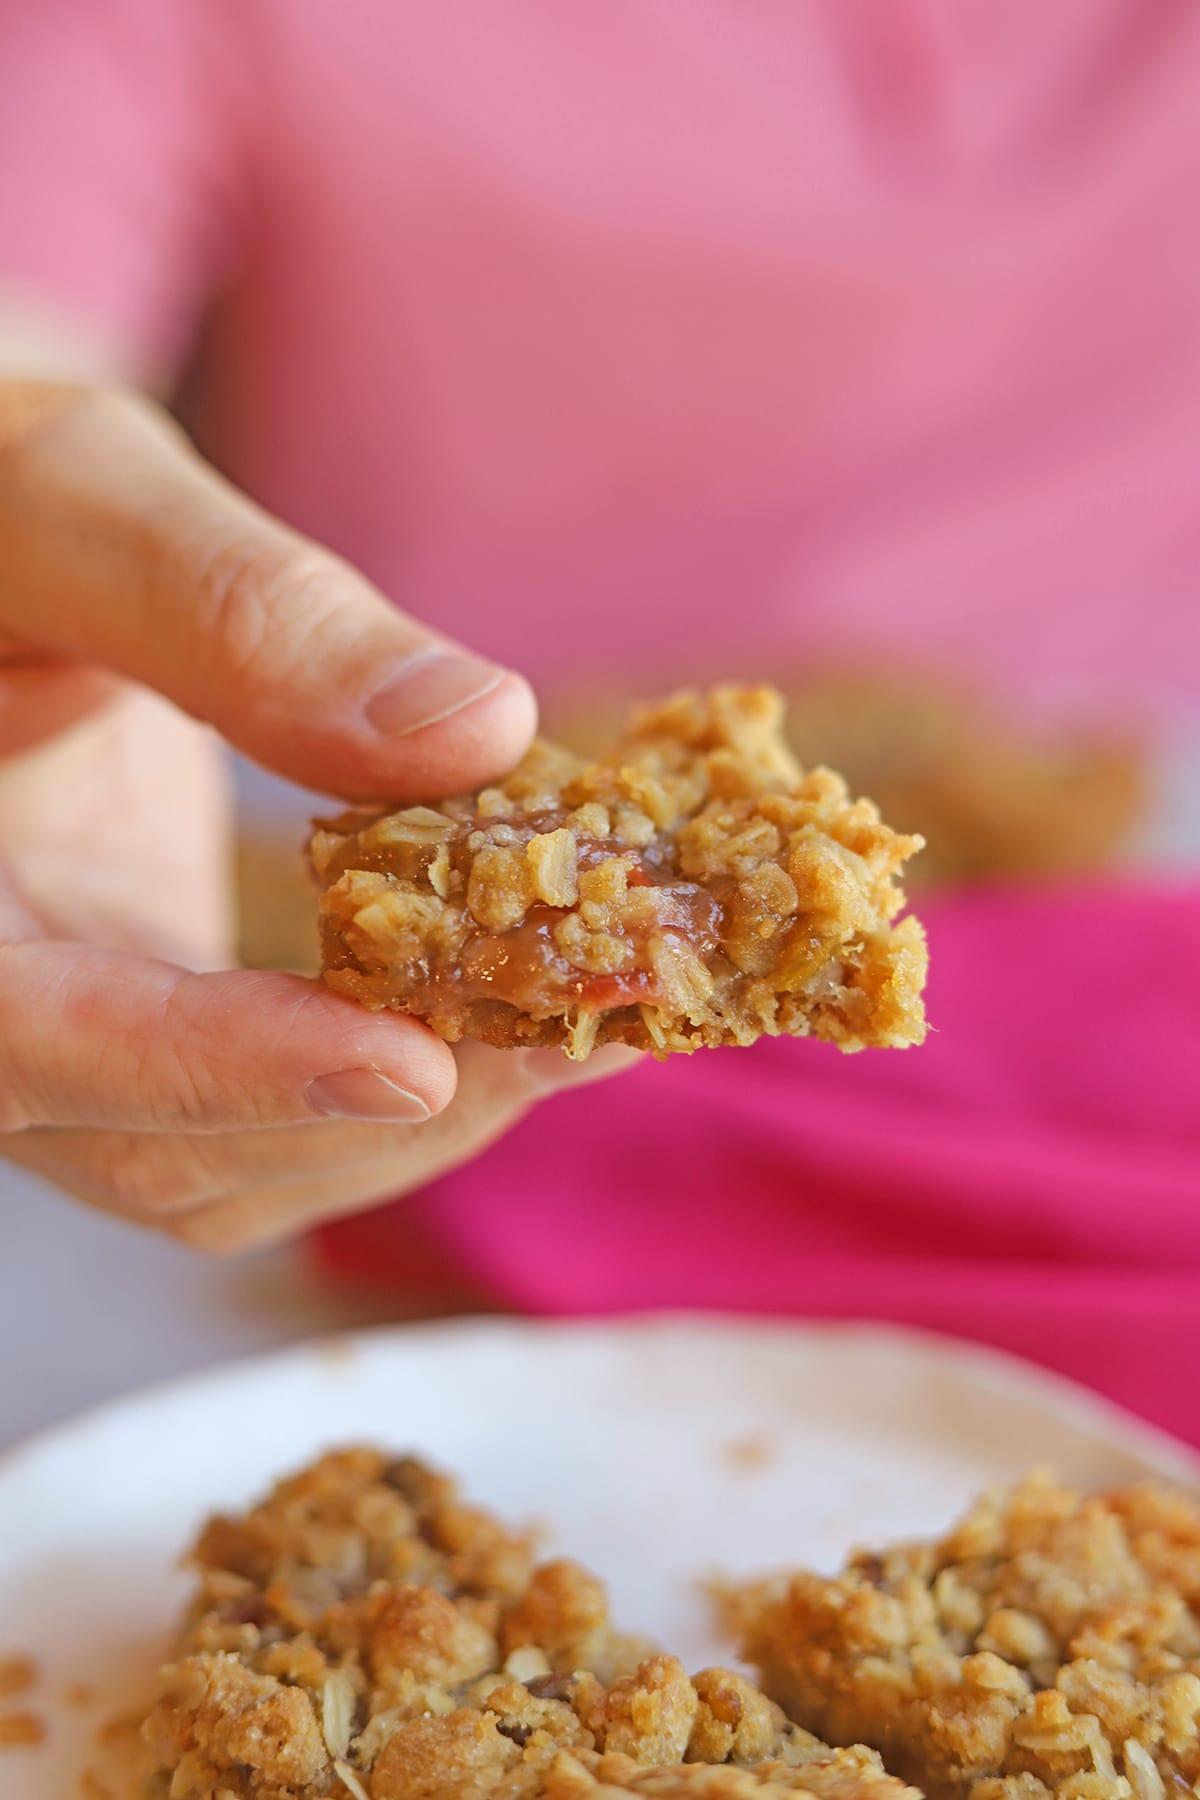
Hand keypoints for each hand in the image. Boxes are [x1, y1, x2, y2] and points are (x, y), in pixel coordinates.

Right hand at [0, 382, 636, 1251]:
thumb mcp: (72, 504)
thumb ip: (237, 610)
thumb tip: (482, 730)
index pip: (33, 1038)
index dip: (220, 1068)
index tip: (411, 1064)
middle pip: (155, 1153)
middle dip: (379, 1111)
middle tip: (576, 1026)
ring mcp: (61, 1031)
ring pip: (224, 1168)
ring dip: (415, 1119)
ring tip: (585, 1017)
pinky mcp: (138, 1019)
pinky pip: (260, 1114)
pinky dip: (396, 1082)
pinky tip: (515, 999)